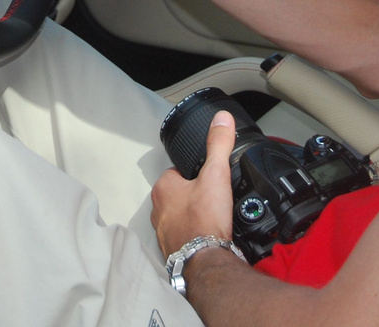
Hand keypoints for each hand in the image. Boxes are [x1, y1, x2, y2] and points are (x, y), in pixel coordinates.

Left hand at [151, 111, 236, 256]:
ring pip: (180, 215)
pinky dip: (195, 233)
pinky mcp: (172, 249)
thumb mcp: (216, 174)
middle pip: (179, 194)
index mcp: (163, 187)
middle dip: (195, 195)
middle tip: (213, 199)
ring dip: (194, 215)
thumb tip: (222, 119)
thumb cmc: (205, 219)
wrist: (205, 260)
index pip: (177, 172)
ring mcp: (162, 231)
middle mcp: (157, 210)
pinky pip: (184, 234)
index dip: (195, 173)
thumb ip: (218, 144)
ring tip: (213, 217)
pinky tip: (209, 234)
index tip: (208, 178)